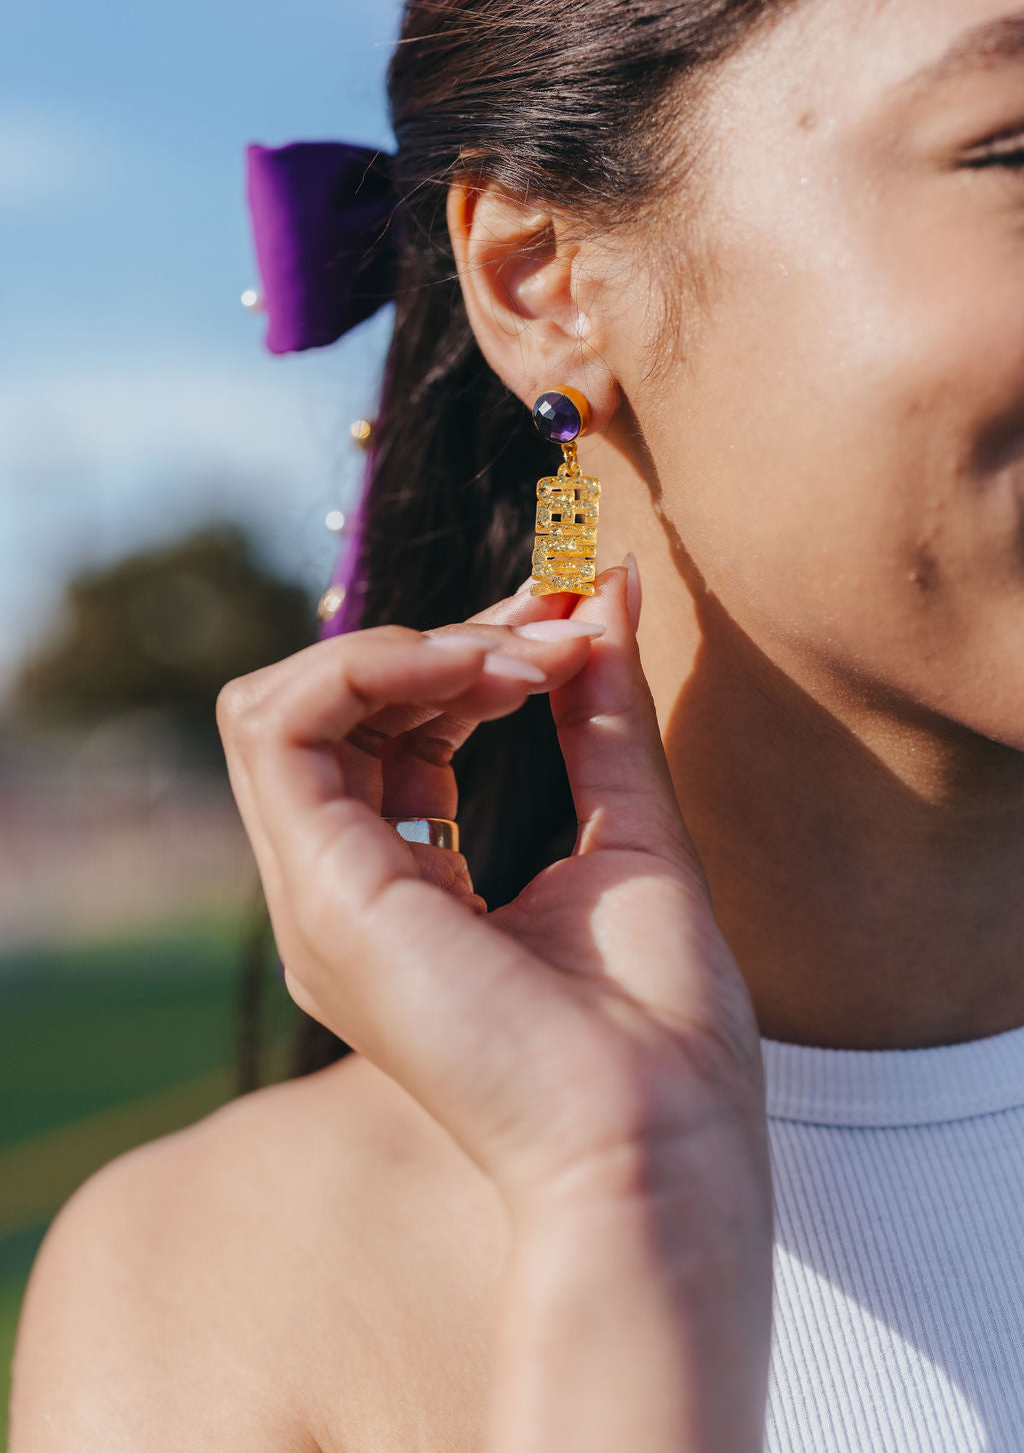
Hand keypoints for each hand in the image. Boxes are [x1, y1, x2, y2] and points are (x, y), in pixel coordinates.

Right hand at [217, 562, 767, 1209]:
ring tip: (521, 658)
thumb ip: (599, 712)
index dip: (466, 656)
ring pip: (279, 706)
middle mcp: (343, 895)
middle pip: (329, 712)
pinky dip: (373, 666)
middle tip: (551, 624)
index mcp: (404, 893)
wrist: (657, 1142)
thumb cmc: (659, 1024)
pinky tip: (481, 668)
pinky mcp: (323, 893)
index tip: (568, 622)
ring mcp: (319, 899)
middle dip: (441, 638)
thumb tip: (603, 589)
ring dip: (406, 648)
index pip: (384, 735)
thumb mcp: (631, 828)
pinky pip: (284, 726)